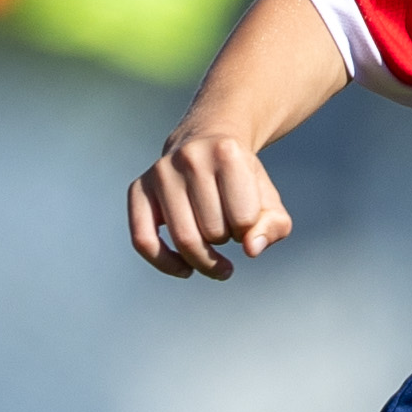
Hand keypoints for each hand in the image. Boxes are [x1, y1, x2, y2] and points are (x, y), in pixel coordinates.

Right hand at [129, 120, 293, 278]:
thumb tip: (251, 249)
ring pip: (184, 240)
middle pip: (213, 233)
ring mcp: (160, 172)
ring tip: (213, 245)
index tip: (246, 219)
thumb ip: (273, 225)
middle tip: (227, 227)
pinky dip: (166, 264)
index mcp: (226, 152)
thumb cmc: (241, 179)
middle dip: (226, 241)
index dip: (249, 229)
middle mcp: (190, 157)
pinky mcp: (138, 189)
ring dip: (204, 257)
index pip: (244, 219)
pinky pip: (143, 240)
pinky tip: (186, 270)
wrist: (208, 142)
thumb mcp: (268, 198)